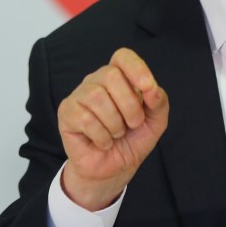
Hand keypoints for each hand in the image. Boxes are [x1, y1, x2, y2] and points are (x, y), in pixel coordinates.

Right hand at [56, 48, 168, 210]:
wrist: (113, 169)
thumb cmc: (132, 140)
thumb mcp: (155, 122)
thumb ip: (158, 101)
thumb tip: (152, 88)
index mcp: (119, 77)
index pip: (123, 56)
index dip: (136, 68)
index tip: (148, 87)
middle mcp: (97, 81)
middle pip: (111, 75)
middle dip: (129, 105)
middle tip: (133, 124)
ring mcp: (79, 95)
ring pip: (97, 97)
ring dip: (115, 124)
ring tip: (116, 134)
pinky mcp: (67, 112)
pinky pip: (86, 118)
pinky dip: (102, 136)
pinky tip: (103, 142)